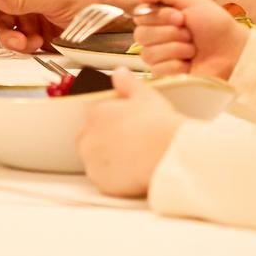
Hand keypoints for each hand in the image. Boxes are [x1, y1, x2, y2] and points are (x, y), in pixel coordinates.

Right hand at [0, 0, 120, 51]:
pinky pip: (20, 40)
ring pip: (7, 26)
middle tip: (8, 32)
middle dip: (2, 21)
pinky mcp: (38, 32)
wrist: (117, 23)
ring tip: (26, 42)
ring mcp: (34, 12)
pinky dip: (24, 46)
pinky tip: (35, 44)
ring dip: (13, 37)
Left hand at [77, 72, 185, 197]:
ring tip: (134, 161)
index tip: (127, 130)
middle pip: (91, 141)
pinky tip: (132, 175)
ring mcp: (92, 161)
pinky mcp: (101, 182)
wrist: (167, 152)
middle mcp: (87, 137)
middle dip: (106, 143)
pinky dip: (114, 180)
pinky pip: (104, 182)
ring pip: (96, 162)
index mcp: (96, 113)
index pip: (95, 119)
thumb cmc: (158, 122)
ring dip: (109, 162)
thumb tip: (118, 72)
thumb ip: (127, 83)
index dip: (112, 125)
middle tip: (131, 146)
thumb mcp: (145, 95)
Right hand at [128, 0, 243, 78]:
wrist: (233, 52)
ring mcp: (160, 58)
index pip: (140, 16)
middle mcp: (157, 37)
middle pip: (141, 35)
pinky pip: (158, 70)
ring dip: (176, 49)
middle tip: (190, 34)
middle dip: (170, 33)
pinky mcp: (165, 76)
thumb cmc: (216, 27)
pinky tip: (189, 64)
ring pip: (149, 53)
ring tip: (192, 49)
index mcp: (160, 18)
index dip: (160, 17)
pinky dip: (177, 65)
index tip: (180, 17)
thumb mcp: (191, 0)